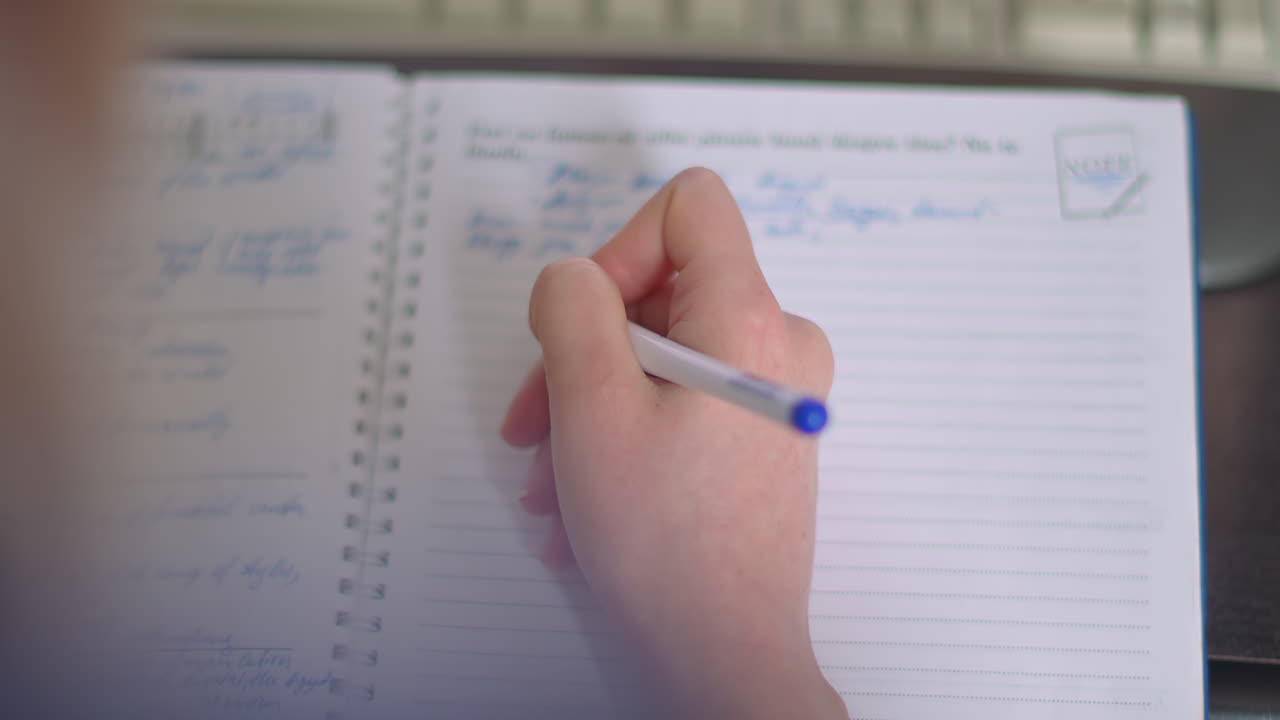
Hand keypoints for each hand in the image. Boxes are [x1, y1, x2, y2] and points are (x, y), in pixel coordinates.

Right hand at [501, 168, 842, 717]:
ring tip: (552, 486)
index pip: (690, 205)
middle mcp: (778, 345)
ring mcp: (772, 394)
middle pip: (660, 291)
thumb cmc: (665, 542)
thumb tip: (573, 277)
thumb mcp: (590, 405)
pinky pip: (678, 400)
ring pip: (657, 356)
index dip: (618, 246)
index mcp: (750, 319)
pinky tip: (583, 502)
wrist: (723, 655)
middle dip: (581, 354)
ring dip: (588, 411)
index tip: (584, 321)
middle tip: (532, 426)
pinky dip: (621, 436)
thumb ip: (571, 306)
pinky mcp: (758, 434)